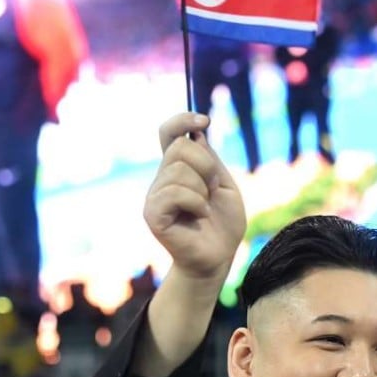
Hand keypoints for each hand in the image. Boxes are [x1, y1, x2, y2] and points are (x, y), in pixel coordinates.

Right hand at [143, 112, 245, 279]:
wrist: (219, 256)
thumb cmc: (223, 223)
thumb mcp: (223, 183)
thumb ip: (209, 159)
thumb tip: (194, 134)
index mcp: (178, 168)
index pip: (169, 133)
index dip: (181, 120)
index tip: (204, 120)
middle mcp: (162, 178)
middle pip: (181, 147)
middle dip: (207, 166)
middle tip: (212, 190)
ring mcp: (155, 196)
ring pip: (180, 170)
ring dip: (203, 189)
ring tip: (205, 208)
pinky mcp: (153, 214)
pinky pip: (176, 192)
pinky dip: (197, 203)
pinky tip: (199, 217)